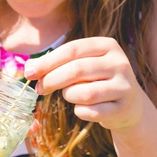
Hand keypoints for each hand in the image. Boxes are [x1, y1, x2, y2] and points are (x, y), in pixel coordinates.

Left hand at [24, 37, 145, 131]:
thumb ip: (55, 63)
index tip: (29, 73)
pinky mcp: (124, 108)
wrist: (129, 106)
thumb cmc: (96, 80)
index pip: (71, 50)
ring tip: (69, 95)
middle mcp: (120, 63)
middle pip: (76, 70)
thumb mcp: (80, 65)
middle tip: (39, 88)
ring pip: (84, 92)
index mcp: (107, 45)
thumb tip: (28, 68)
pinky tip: (82, 108)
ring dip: (68, 95)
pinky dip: (80, 111)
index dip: (47, 62)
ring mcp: (125, 86)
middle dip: (52, 80)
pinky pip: (92, 111)